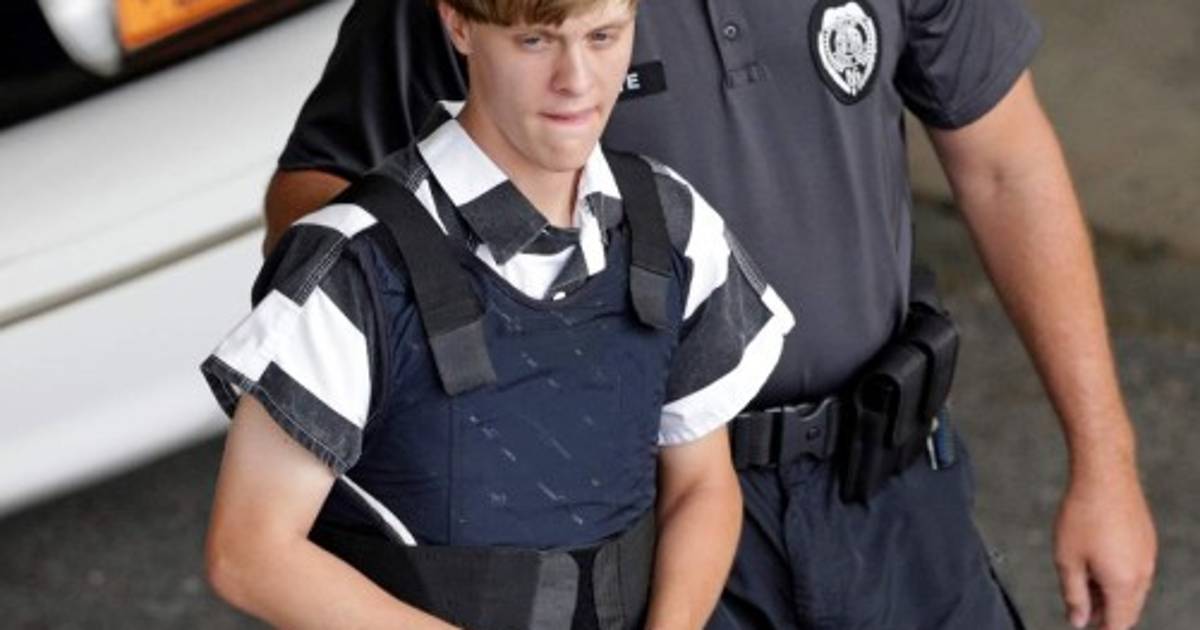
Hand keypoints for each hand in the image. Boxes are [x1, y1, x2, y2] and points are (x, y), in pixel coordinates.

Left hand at [1054, 463, 1155, 628]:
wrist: (1104, 477)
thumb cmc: (1082, 514)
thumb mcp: (1067, 559)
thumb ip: (1074, 595)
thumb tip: (1078, 621)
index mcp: (1124, 583)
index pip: (1117, 624)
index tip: (1083, 626)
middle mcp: (1143, 574)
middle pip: (1128, 611)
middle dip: (1106, 616)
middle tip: (1080, 610)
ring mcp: (1148, 557)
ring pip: (1133, 591)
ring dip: (1111, 596)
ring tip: (1083, 585)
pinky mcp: (1147, 542)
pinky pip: (1136, 572)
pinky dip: (1119, 578)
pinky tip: (1097, 565)